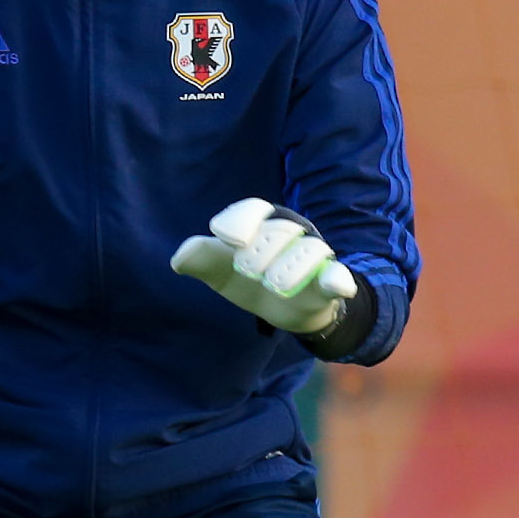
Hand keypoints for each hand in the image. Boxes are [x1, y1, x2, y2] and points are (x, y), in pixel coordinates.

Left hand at [170, 198, 356, 334]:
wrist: (284, 308)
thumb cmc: (249, 280)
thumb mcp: (220, 271)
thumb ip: (200, 260)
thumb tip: (179, 257)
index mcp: (263, 223)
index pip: (254, 209)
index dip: (240, 221)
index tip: (228, 240)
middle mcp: (293, 234)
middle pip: (280, 230)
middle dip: (260, 251)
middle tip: (247, 272)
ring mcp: (313, 258)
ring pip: (310, 251)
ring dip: (290, 267)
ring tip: (273, 284)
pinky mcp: (328, 284)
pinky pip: (339, 277)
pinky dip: (338, 280)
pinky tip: (336, 284)